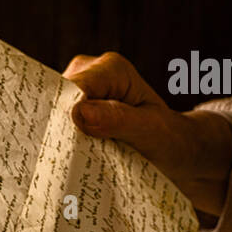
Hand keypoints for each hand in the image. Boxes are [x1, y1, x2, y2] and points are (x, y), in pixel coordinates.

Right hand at [63, 51, 231, 212]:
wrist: (177, 151)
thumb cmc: (169, 139)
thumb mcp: (149, 131)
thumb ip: (117, 119)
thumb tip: (78, 112)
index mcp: (111, 68)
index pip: (73, 89)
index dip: (65, 117)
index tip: (69, 147)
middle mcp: (92, 71)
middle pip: (58, 99)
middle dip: (60, 129)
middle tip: (72, 161)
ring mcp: (81, 90)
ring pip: (54, 113)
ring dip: (60, 139)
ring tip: (75, 163)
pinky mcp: (76, 107)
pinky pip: (58, 123)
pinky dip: (63, 142)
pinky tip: (72, 160)